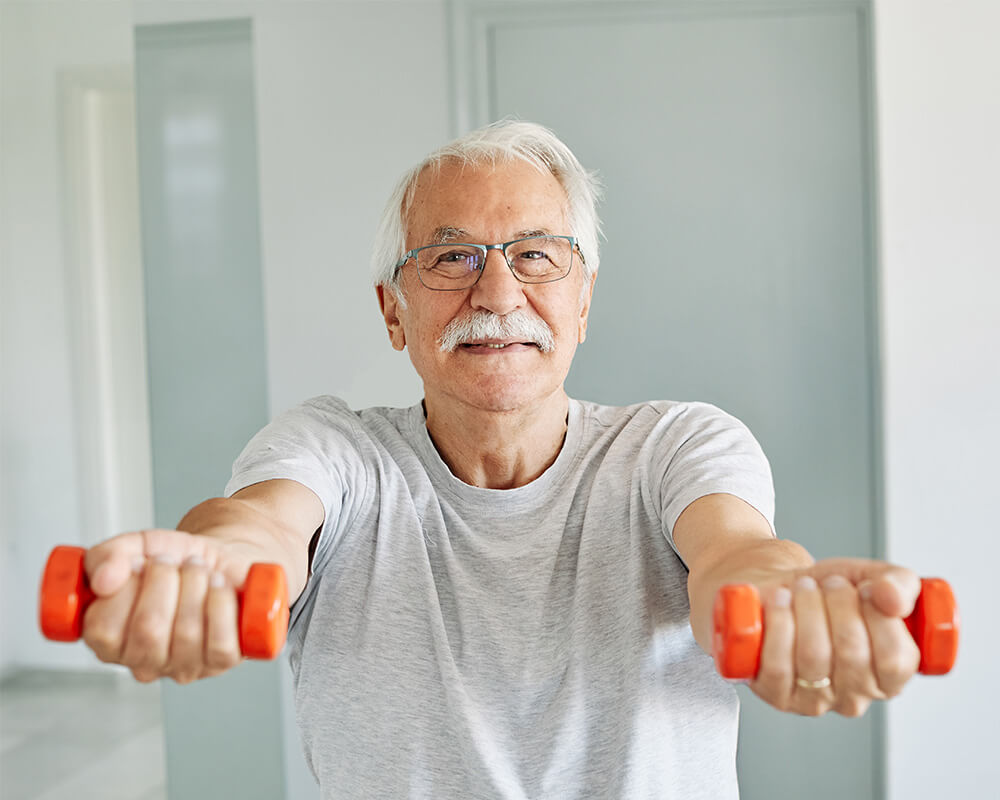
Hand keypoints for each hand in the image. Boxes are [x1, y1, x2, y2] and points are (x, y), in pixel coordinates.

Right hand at [81, 529, 252, 683]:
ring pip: (187, 634)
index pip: (103, 630)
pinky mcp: (220, 663)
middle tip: (174, 563)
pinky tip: (219, 587)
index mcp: (108, 640)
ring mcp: (182, 667)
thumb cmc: (177, 560)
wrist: (220, 558)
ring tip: (198, 571)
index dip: (127, 586)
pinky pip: (220, 643)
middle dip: (166, 580)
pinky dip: (222, 604)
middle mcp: (142, 661)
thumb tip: (102, 581)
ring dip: (196, 586)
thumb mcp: (135, 545)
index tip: (141, 562)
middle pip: (149, 630)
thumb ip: (108, 556)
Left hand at [749, 558, 921, 716]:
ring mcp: (813, 701)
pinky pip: (777, 665)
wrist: (781, 590)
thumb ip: (900, 584)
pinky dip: (778, 622)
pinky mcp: (775, 693)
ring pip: (813, 656)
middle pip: (851, 653)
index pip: (895, 661)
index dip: (878, 616)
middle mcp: (854, 697)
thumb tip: (892, 599)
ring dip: (807, 607)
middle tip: (829, 583)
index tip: (864, 588)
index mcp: (889, 679)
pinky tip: (780, 602)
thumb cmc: (827, 593)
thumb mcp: (873, 578)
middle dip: (838, 603)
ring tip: (802, 588)